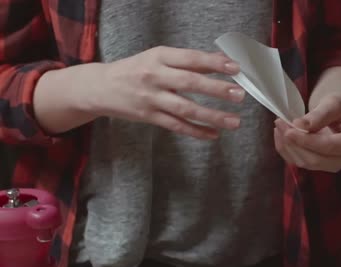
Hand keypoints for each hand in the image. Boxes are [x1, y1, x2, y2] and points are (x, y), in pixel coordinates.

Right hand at [35, 46, 245, 137]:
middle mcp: (155, 77)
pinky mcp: (149, 117)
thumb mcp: (159, 58)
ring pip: (186, 109)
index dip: (214, 63)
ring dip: (212, 116)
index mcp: (159, 57)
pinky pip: (176, 126)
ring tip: (234, 121)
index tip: (235, 68)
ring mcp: (151, 99)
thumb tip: (221, 60)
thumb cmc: (136, 69)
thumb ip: (189, 60)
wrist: (100, 87)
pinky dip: (196, 131)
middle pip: (190, 83)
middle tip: (239, 95)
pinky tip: (213, 135)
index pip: (191, 59)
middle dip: (217, 90)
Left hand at [274, 90, 340, 172]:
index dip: (307, 141)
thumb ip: (319, 115)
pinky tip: (281, 136)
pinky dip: (288, 151)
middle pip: (318, 159)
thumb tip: (299, 125)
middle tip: (280, 124)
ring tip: (279, 126)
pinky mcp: (324, 166)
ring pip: (307, 163)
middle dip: (295, 144)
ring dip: (289, 147)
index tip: (289, 130)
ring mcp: (337, 165)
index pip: (330, 147)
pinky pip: (302, 163)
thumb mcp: (333, 102)